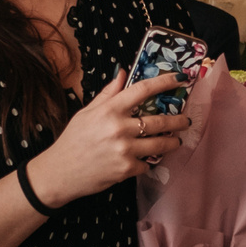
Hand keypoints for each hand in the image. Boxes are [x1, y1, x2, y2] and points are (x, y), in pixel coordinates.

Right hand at [31, 70, 187, 204]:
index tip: (178, 79)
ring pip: (160, 144)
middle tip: (185, 120)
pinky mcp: (127, 169)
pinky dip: (148, 161)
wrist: (60, 173)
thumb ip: (108, 94)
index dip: (164, 82)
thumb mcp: (86, 112)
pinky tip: (146, 159)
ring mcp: (125, 150)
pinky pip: (147, 163)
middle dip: (177, 120)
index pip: (142, 90)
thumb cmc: (73, 141)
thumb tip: (122, 73)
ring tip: (175, 141)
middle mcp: (119, 128)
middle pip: (159, 120)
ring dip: (172, 142)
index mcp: (109, 110)